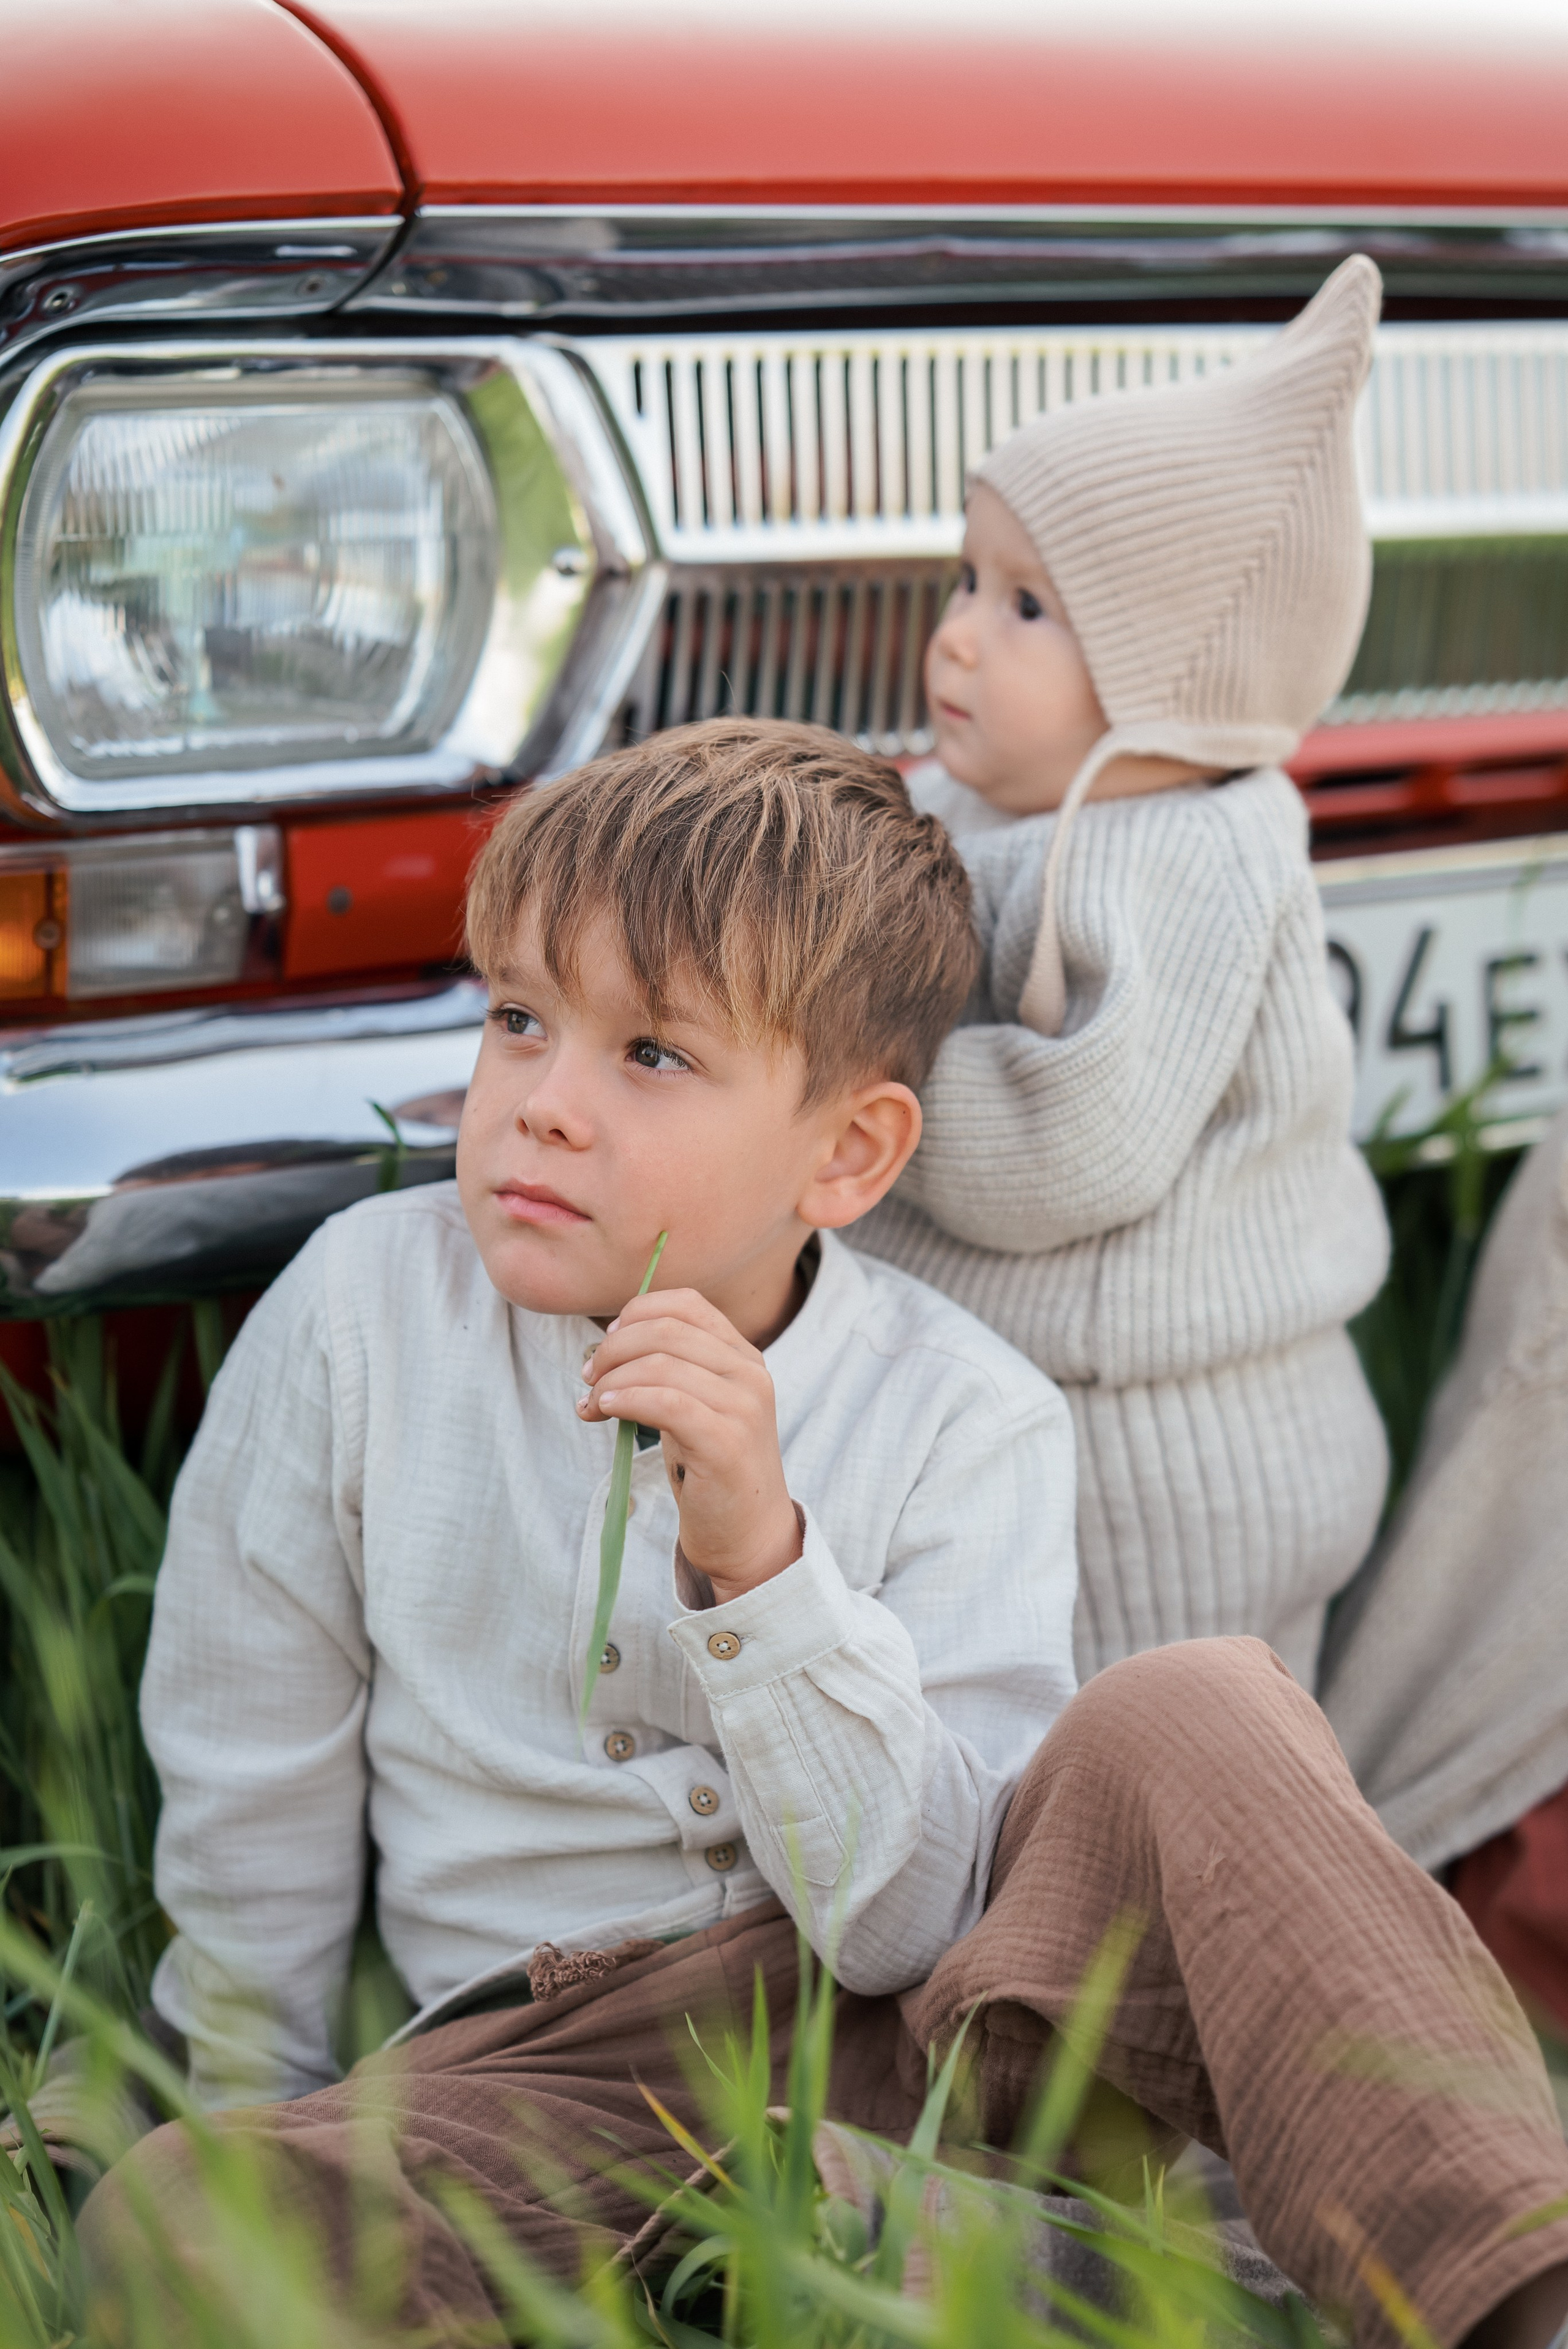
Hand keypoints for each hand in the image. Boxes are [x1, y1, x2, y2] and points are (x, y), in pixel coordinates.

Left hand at [579, 1288, 802, 1604]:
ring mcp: (743, 1407)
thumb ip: (668, 1369)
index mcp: (743, 1355)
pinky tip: (605, 1412)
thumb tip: (605, 1346)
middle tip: (588, 1377)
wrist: (747, 1532)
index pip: (686, 1303)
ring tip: (593, 1403)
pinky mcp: (726, 1442)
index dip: (636, 1312)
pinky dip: (626, 1400)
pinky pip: (666, 1402)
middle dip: (614, 1348)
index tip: (607, 1340)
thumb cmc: (710, 1467)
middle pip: (666, 1330)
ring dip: (611, 1379)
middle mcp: (750, 1373)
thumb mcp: (694, 1403)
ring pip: (661, 1364)